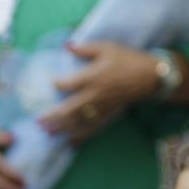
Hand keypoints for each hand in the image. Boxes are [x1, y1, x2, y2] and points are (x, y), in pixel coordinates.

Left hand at [40, 41, 156, 141]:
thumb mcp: (107, 48)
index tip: (51, 82)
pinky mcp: (109, 114)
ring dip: (61, 128)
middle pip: (68, 109)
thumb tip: (67, 46)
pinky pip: (92, 128)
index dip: (56, 84)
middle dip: (52, 116)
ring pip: (77, 121)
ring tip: (48, 133)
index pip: (66, 84)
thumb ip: (86, 48)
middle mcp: (94, 95)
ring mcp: (101, 107)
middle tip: (38, 122)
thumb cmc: (127, 59)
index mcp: (92, 77)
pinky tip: (71, 142)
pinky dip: (81, 136)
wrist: (150, 76)